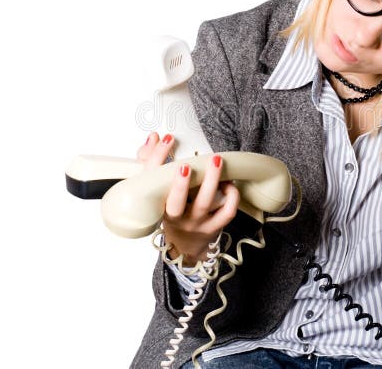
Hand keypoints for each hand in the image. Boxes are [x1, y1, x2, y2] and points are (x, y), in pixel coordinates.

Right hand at [137, 132, 239, 267]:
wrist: (184, 245)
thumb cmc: (171, 210)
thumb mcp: (157, 191)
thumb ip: (153, 162)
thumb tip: (154, 137)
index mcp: (156, 204)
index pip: (151, 181)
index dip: (156, 159)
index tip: (166, 140)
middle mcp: (175, 216)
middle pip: (176, 202)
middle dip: (181, 184)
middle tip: (187, 165)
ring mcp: (195, 223)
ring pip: (203, 203)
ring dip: (211, 181)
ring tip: (216, 161)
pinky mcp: (213, 227)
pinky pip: (226, 213)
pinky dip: (230, 196)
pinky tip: (229, 183)